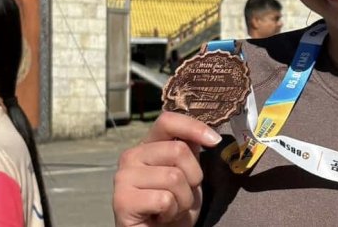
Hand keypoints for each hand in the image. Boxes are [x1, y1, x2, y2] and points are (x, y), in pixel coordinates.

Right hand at [113, 112, 220, 226]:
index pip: (168, 121)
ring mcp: (123, 177)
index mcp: (147, 145)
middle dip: (192, 177)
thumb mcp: (187, 172)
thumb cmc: (173, 204)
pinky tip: (161, 217)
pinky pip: (164, 199)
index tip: (215, 141)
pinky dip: (172, 212)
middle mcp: (131, 156)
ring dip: (183, 199)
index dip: (194, 127)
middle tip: (183, 194)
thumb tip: (209, 135)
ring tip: (171, 207)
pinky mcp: (122, 200)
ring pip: (174, 177)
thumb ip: (190, 150)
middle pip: (178, 150)